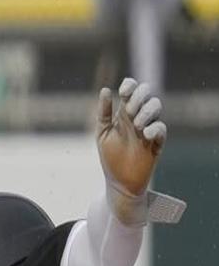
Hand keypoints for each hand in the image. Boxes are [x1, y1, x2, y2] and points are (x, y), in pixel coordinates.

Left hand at [96, 78, 166, 196]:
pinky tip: (144, 133)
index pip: (132, 90)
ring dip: (146, 111)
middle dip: (139, 96)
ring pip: (156, 107)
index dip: (130, 85)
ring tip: (135, 124)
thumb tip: (106, 89)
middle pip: (147, 95)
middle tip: (128, 110)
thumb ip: (104, 111)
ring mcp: (148, 129)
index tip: (123, 92)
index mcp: (123, 113)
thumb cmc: (110, 156)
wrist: (119, 181)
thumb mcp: (102, 132)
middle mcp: (137, 117)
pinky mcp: (157, 143)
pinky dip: (154, 127)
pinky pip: (162, 129)